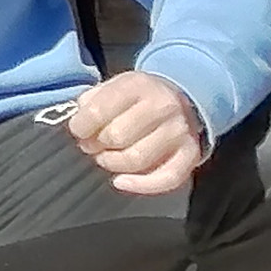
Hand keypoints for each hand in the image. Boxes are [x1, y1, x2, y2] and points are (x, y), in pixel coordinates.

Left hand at [63, 71, 208, 196]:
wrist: (181, 99)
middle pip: (116, 136)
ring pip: (136, 159)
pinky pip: (166, 178)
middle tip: (92, 145)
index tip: (79, 131)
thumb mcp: (114, 87)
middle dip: (96, 145)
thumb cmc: (138, 98)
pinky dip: (140, 185)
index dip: (81, 126)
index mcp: (138, 85)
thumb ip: (92, 101)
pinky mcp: (191, 154)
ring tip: (105, 158)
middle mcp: (163, 106)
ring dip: (113, 164)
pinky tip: (120, 181)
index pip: (99, 110)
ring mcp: (179, 131)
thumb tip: (80, 124)